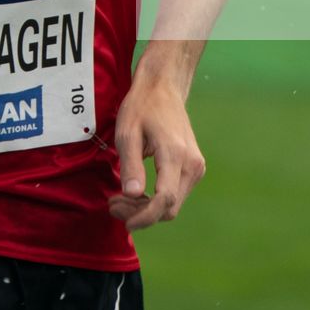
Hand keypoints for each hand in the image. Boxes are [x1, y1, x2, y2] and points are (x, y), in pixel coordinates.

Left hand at [108, 73, 205, 229]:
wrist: (164, 88)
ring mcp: (196, 167)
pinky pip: (176, 194)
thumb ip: (131, 165)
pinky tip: (136, 193)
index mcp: (175, 154)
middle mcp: (192, 164)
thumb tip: (133, 196)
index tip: (124, 222)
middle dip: (141, 214)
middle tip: (113, 204)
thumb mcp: (128, 133)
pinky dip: (156, 200)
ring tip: (120, 199)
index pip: (165, 200)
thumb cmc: (142, 107)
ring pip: (173, 204)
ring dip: (147, 209)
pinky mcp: (194, 168)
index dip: (144, 217)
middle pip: (169, 207)